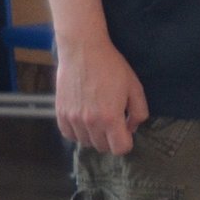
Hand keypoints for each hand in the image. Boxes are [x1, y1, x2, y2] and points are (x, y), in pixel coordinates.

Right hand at [53, 36, 147, 153]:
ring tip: (99, 118)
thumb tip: (131, 127)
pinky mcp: (60, 112)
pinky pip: (69, 134)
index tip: (126, 130)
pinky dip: (78, 132)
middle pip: (103, 147)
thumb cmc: (112, 67)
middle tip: (114, 122)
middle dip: (112, 139)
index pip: (119, 149)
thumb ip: (139, 112)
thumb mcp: (135, 87)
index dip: (126, 142)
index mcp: (110, 118)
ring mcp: (73, 118)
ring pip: (85, 142)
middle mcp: (90, 122)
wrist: (83, 51)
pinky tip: (85, 120)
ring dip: (94, 136)